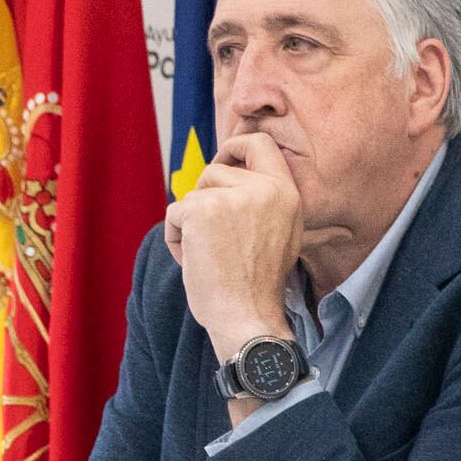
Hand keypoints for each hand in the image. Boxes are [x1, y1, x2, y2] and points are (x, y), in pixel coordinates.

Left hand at [164, 129, 303, 360]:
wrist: (247, 317)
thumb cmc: (258, 285)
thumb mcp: (282, 234)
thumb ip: (265, 201)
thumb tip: (234, 174)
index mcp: (286, 193)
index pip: (260, 143)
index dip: (235, 147)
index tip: (223, 162)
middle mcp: (263, 189)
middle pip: (216, 170)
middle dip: (205, 197)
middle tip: (215, 236)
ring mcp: (232, 197)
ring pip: (193, 194)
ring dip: (190, 223)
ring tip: (208, 255)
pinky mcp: (202, 210)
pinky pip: (174, 213)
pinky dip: (176, 238)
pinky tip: (193, 261)